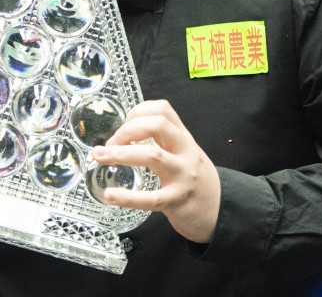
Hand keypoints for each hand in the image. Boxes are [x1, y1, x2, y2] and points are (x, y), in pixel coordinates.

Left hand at [91, 99, 220, 243]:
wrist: (221, 211)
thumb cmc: (196, 181)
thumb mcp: (186, 153)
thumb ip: (165, 142)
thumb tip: (126, 134)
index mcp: (184, 138)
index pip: (163, 109)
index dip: (137, 112)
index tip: (122, 125)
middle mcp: (185, 152)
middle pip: (158, 124)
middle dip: (128, 129)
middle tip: (108, 144)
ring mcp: (183, 176)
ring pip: (152, 155)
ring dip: (120, 154)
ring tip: (99, 157)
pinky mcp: (177, 201)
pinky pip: (151, 198)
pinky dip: (127, 197)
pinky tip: (110, 195)